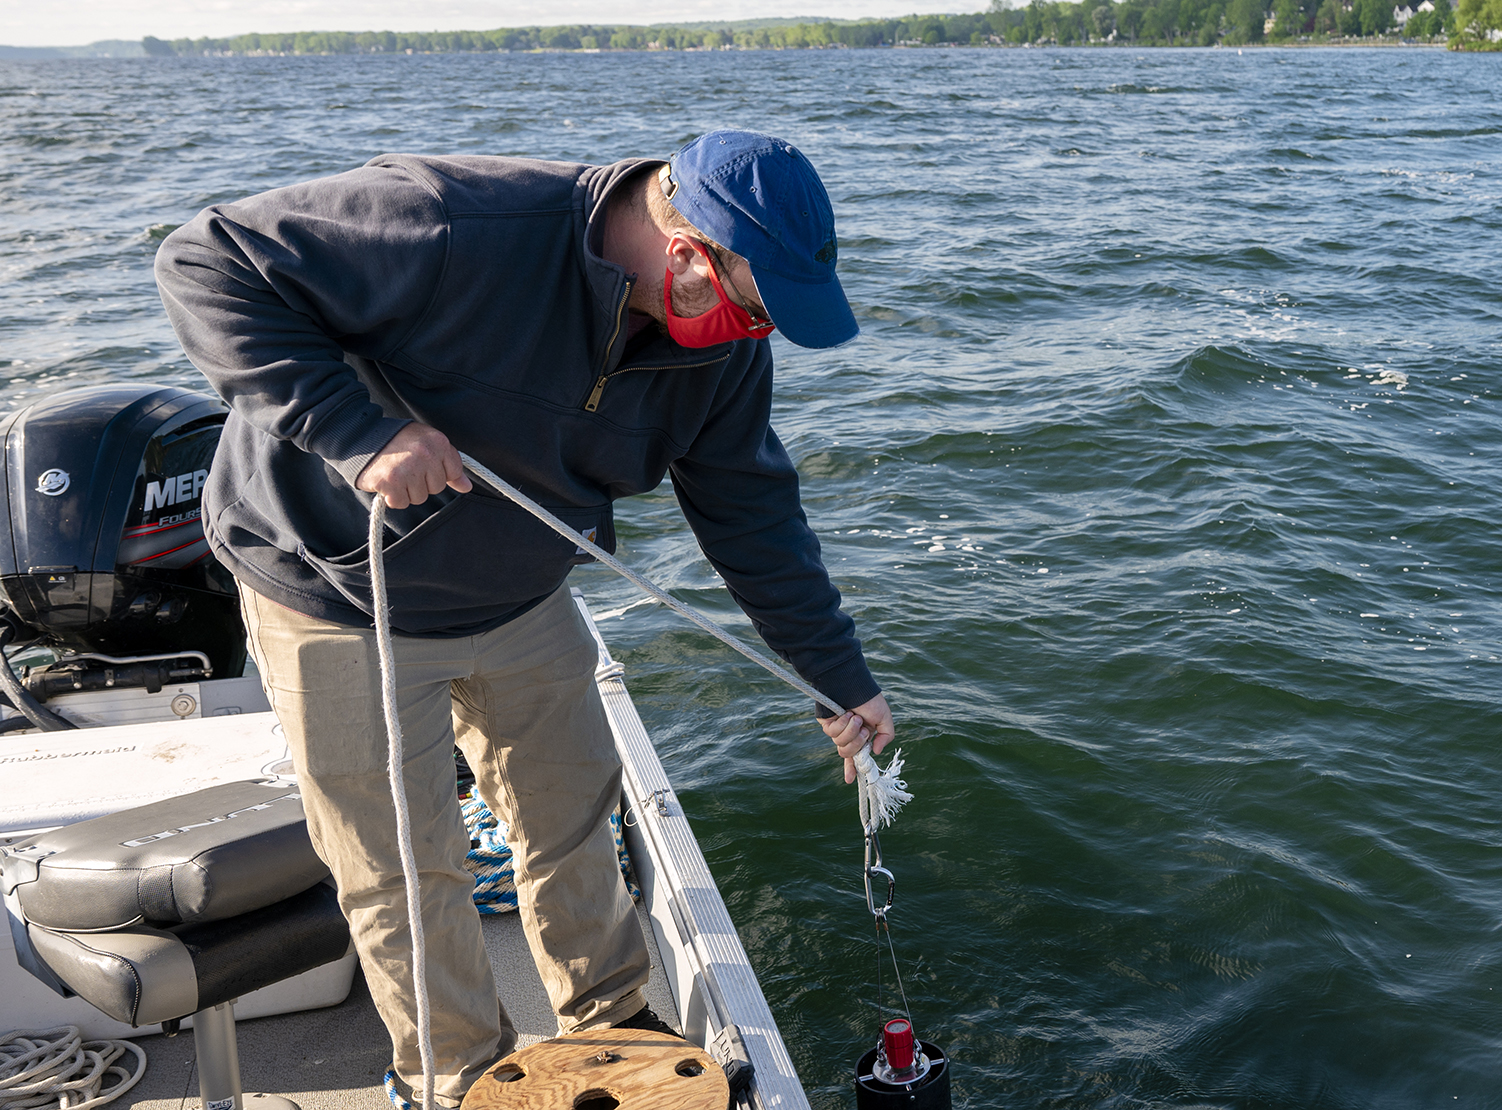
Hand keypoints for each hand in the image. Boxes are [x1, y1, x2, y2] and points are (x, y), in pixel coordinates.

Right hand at [356, 422, 471, 509]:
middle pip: (436, 488)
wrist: (361, 437)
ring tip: (396, 473)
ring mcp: (408, 468)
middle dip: (422, 482)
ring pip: (419, 498)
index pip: (454, 472)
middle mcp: (425, 454)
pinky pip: (401, 503)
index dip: (438, 472)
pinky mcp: (391, 482)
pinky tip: (387, 482)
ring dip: (407, 491)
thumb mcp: (427, 443)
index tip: (424, 465)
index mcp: (438, 441)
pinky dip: (392, 497)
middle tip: (406, 467)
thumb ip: (449, 464)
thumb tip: (466, 487)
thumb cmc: (396, 441)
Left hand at [819, 693, 894, 784]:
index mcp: (861, 737)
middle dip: (857, 742)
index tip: (850, 780)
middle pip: (848, 753)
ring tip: (855, 717)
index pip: (855, 756)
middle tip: (863, 728)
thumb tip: (875, 752)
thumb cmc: (870, 700)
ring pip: (841, 744)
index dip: (852, 769)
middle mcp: (847, 736)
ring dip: (851, 731)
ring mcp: (836, 730)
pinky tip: (846, 713)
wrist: (855, 685)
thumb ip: (886, 737)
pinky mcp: (826, 724)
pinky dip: (843, 724)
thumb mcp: (884, 719)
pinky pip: (833, 733)